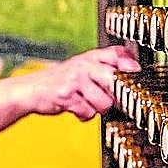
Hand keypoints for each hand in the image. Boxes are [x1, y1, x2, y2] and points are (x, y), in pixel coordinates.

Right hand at [21, 44, 139, 120]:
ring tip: (88, 103)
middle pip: (114, 79)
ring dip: (98, 108)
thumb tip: (132, 74)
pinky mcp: (66, 96)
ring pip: (104, 102)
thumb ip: (104, 70)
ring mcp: (75, 80)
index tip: (136, 72)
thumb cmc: (61, 81)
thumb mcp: (82, 69)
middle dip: (117, 93)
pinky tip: (77, 108)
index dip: (130, 62)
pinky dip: (84, 115)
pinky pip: (88, 112)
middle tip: (116, 97)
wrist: (31, 90)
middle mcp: (83, 65)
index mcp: (90, 57)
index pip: (117, 53)